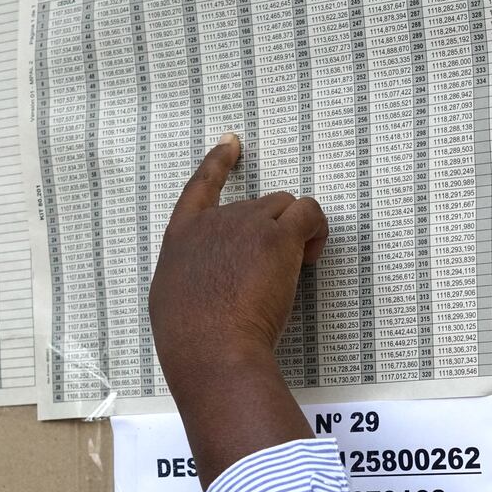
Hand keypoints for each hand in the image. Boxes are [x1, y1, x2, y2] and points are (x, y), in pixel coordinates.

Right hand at [148, 133, 328, 486]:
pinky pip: (310, 214)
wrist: (211, 349)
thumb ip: (192, 277)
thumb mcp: (174, 301)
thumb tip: (210, 282)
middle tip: (277, 273)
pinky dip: (317, 231)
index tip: (231, 142)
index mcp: (182, 238)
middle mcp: (213, 223)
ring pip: (286, 208)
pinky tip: (312, 256)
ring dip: (295, 233)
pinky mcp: (276, 237)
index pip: (199, 188)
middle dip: (272, 232)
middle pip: (256, 204)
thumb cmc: (191, 340)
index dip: (217, 163)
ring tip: (295, 269)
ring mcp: (244, 225)